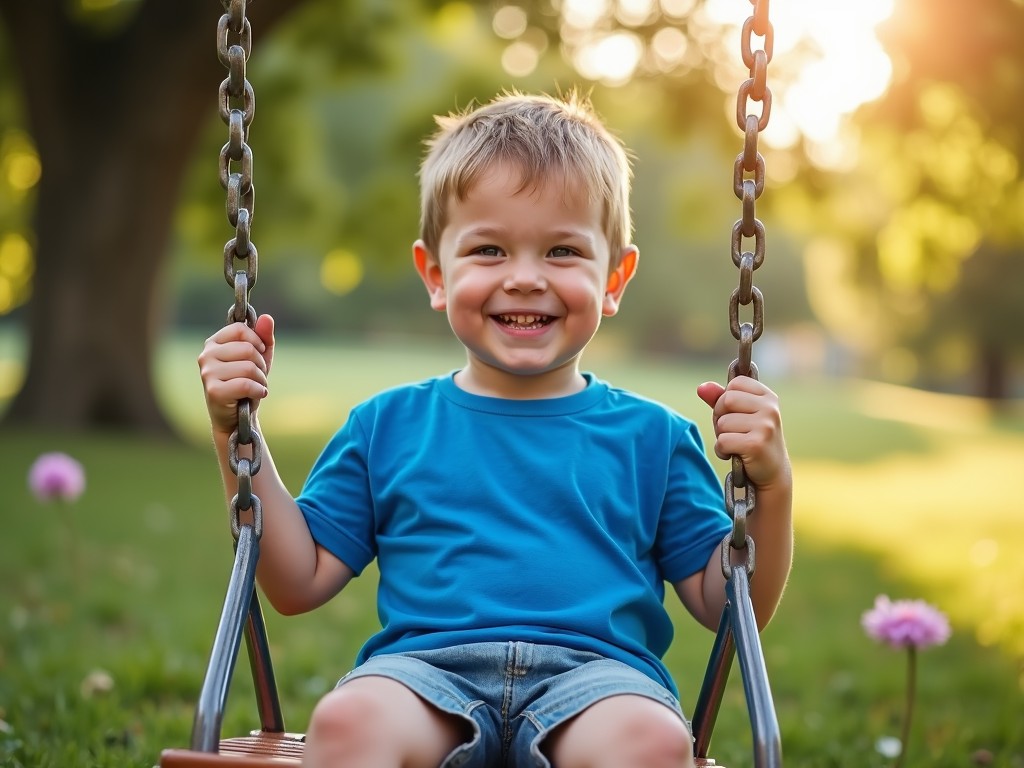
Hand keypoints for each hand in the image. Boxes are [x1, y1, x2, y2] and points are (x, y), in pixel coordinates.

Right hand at [198, 314, 275, 435]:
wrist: (237, 417)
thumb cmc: (246, 384)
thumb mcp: (259, 358)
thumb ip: (264, 338)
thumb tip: (266, 318)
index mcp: (214, 343)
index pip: (241, 329)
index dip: (257, 341)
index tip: (259, 354)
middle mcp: (206, 355)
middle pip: (248, 349)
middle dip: (261, 365)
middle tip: (257, 377)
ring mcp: (207, 373)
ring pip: (249, 368)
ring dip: (261, 380)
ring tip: (255, 387)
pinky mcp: (213, 390)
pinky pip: (246, 384)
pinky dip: (258, 391)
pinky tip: (257, 396)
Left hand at [696, 376, 789, 490]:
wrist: (772, 472)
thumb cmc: (752, 438)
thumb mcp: (739, 414)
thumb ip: (720, 398)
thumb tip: (701, 387)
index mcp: (768, 397)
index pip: (736, 383)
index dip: (726, 398)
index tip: (735, 413)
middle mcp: (770, 409)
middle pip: (727, 400)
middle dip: (720, 417)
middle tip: (731, 431)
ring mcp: (765, 426)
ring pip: (723, 422)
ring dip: (722, 436)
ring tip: (736, 444)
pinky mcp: (756, 444)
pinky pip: (723, 441)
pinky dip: (722, 450)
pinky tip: (733, 454)